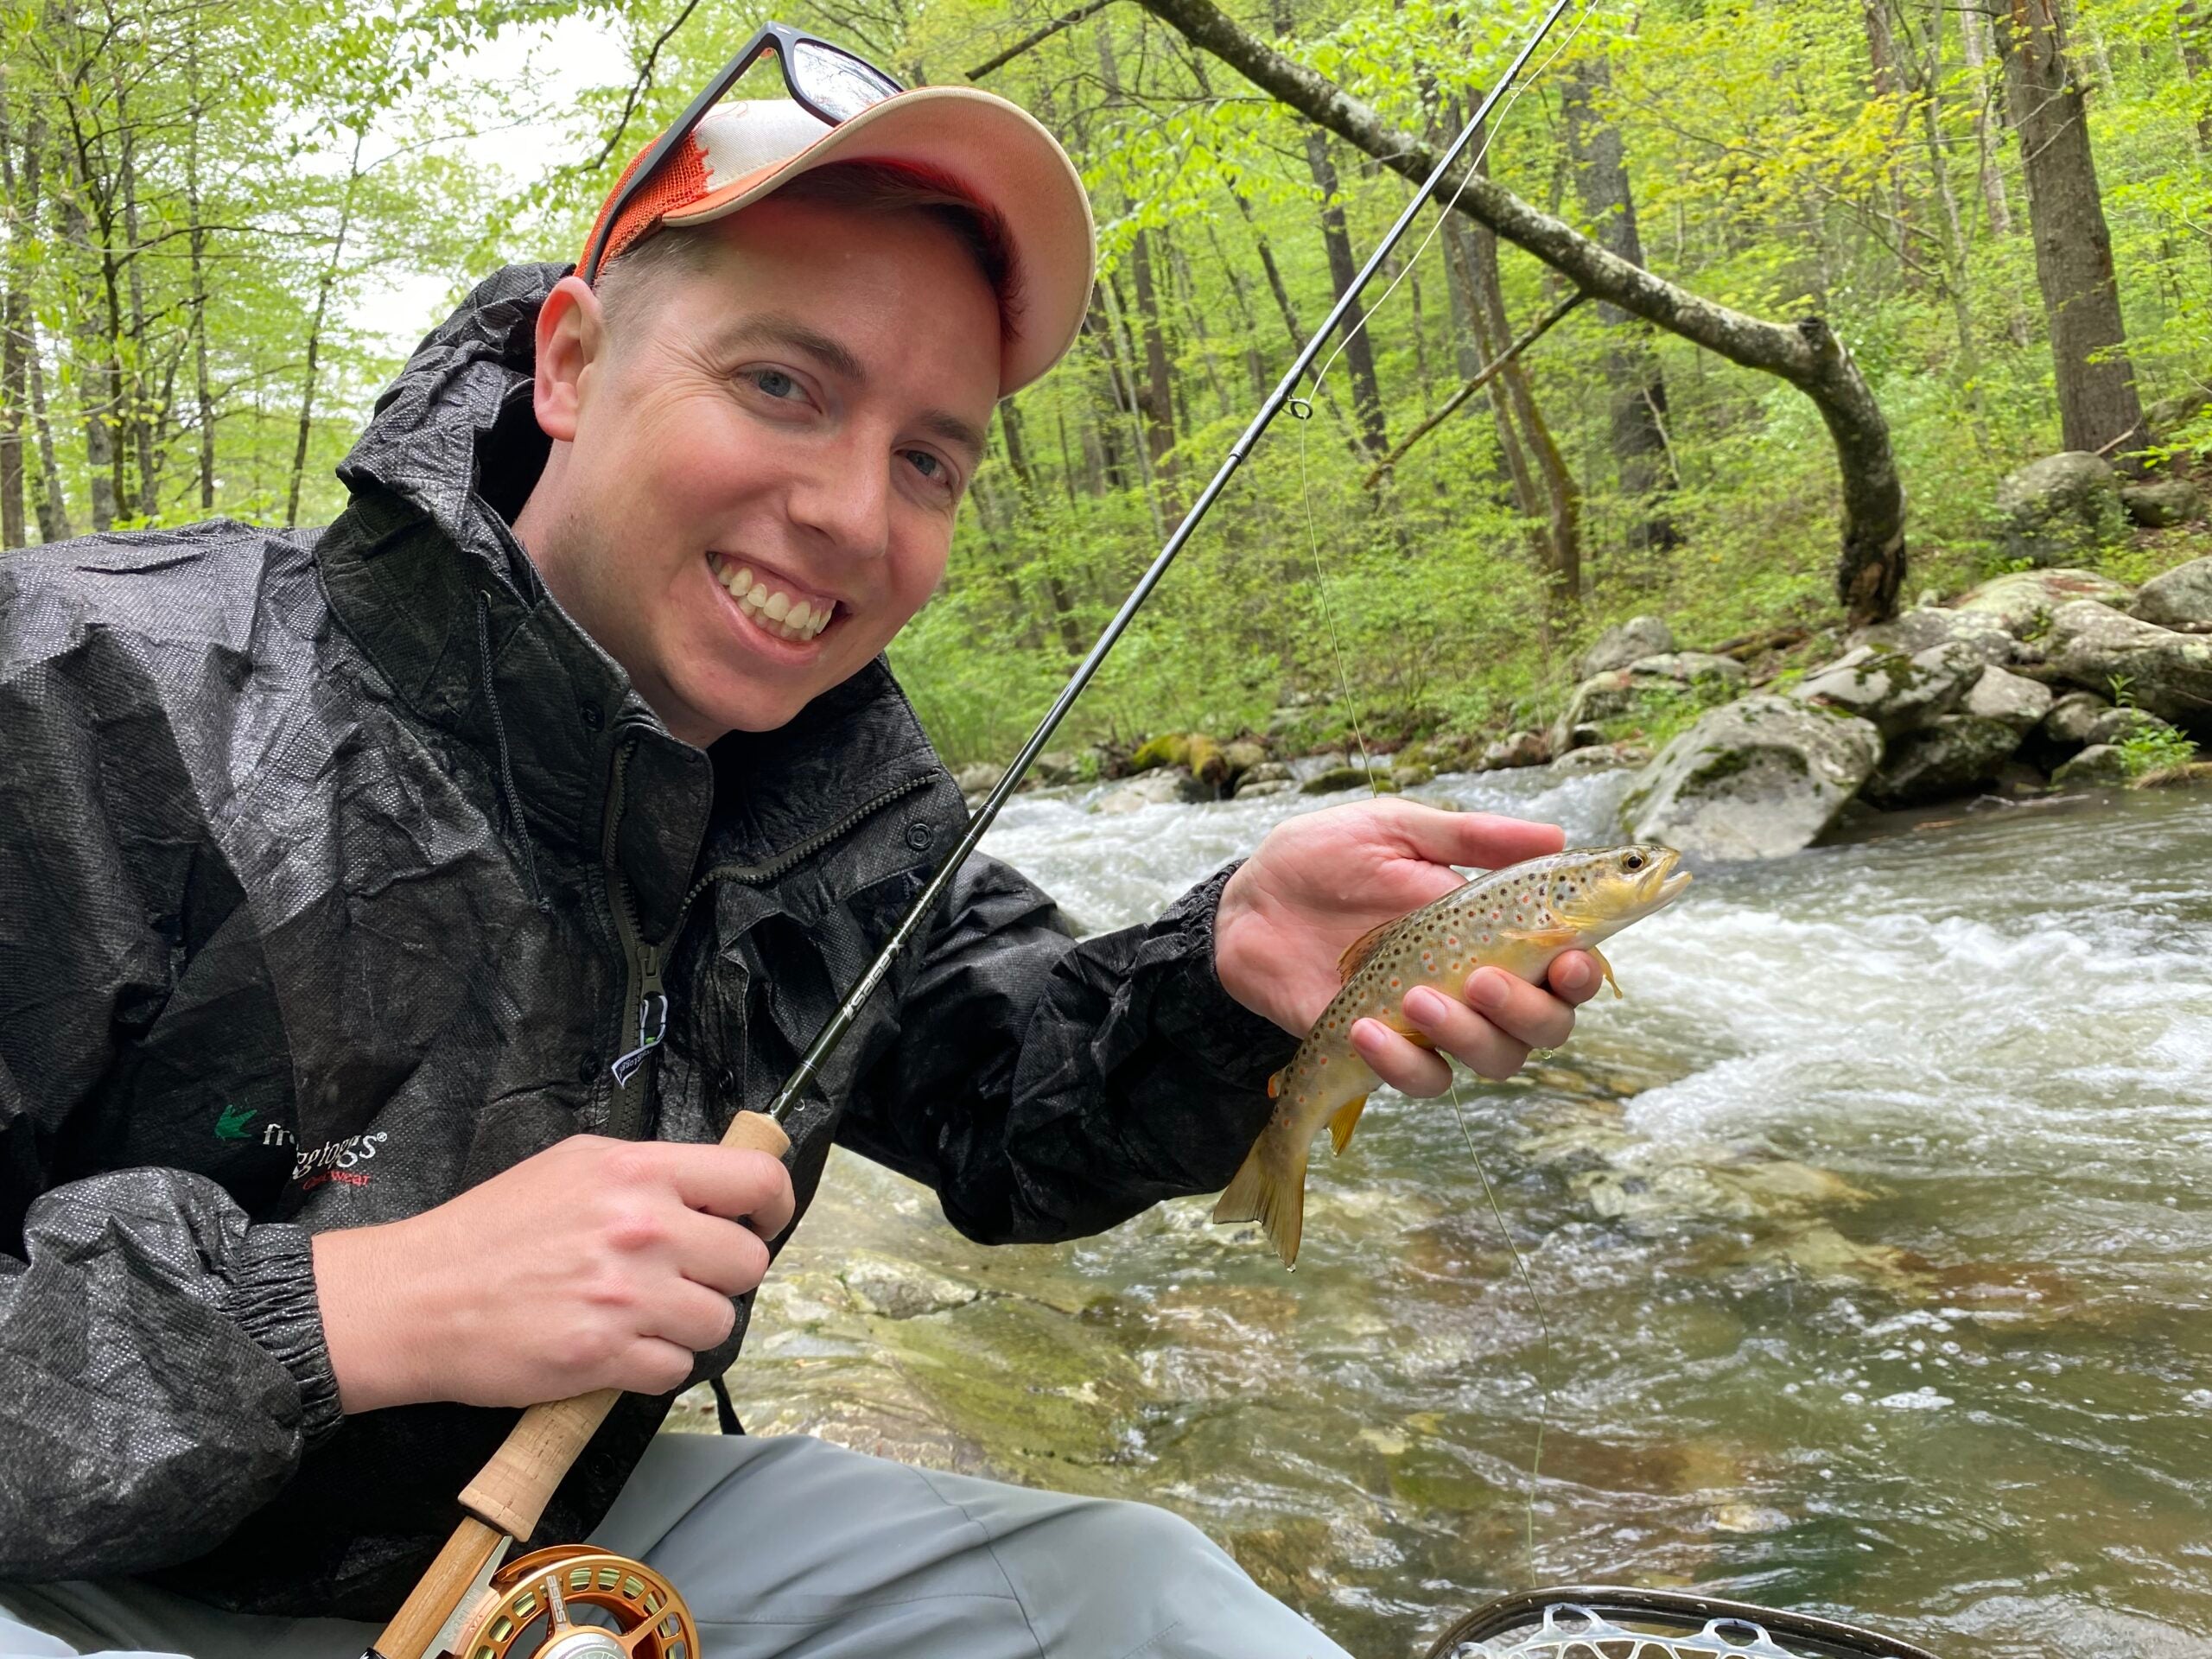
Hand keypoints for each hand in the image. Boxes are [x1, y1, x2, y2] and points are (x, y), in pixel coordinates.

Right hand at [313, 1135, 793, 1412]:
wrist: (418, 1297)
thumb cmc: (492, 1230)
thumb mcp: (574, 1166)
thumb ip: (648, 1174)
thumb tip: (715, 1191)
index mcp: (639, 1171)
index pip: (755, 1183)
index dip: (773, 1208)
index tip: (761, 1224)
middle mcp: (643, 1228)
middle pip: (747, 1263)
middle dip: (723, 1277)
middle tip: (682, 1281)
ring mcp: (627, 1295)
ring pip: (718, 1323)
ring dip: (690, 1326)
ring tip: (644, 1317)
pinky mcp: (606, 1357)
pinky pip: (674, 1369)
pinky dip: (654, 1366)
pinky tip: (618, 1349)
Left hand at [1215, 798, 1604, 1095]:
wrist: (1248, 901)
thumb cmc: (1325, 858)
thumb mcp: (1395, 831)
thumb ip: (1470, 838)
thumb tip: (1556, 837)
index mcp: (1494, 931)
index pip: (1566, 967)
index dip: (1583, 973)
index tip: (1568, 960)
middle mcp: (1477, 985)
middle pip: (1545, 1027)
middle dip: (1528, 1012)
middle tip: (1483, 981)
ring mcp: (1433, 1024)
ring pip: (1494, 1061)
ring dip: (1468, 1036)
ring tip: (1414, 996)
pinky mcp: (1385, 1052)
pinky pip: (1420, 1078)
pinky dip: (1402, 1061)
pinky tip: (1365, 1028)